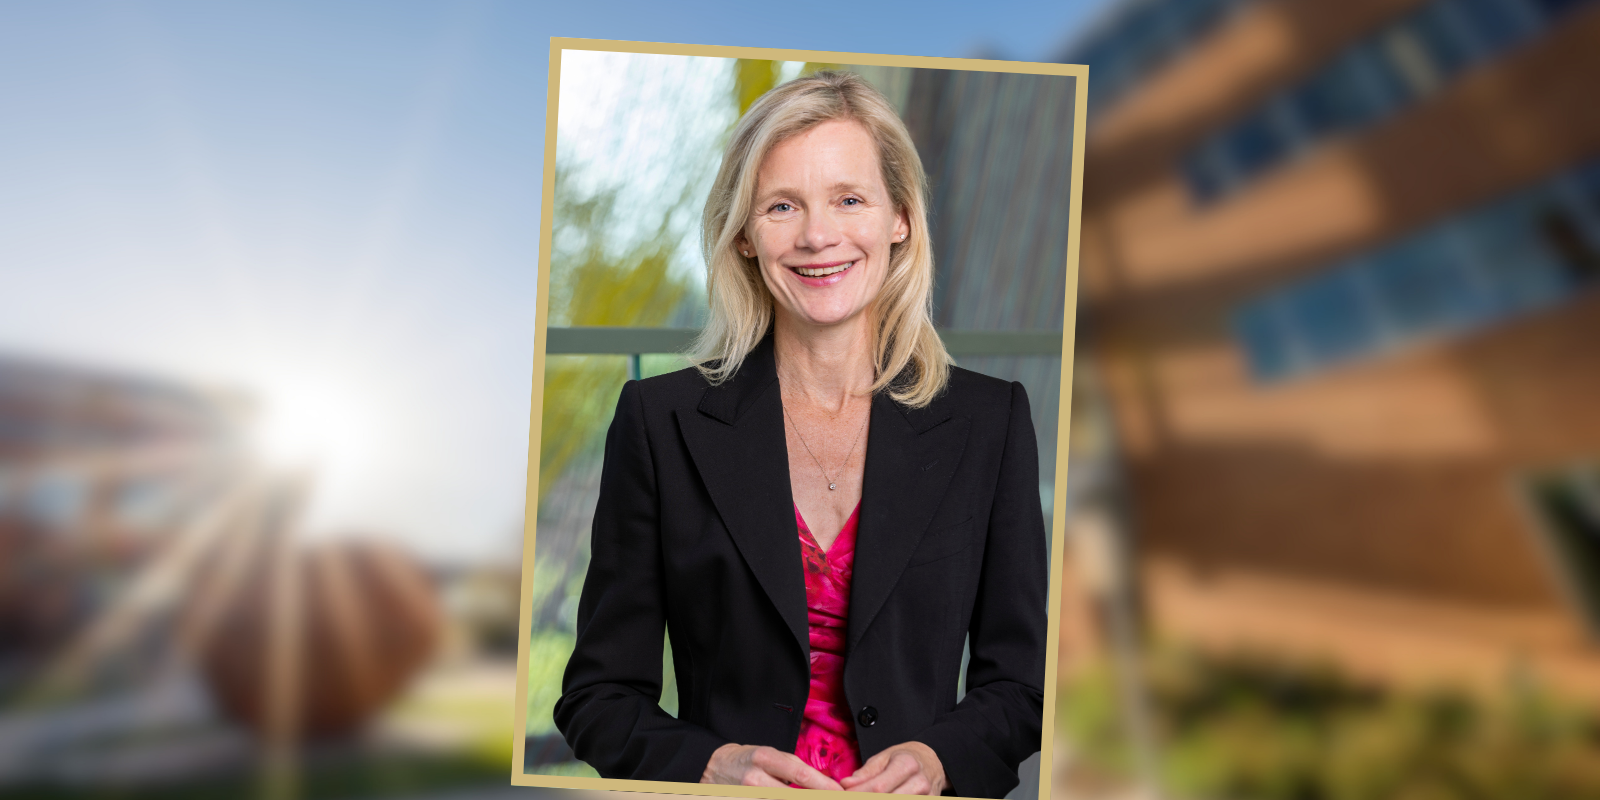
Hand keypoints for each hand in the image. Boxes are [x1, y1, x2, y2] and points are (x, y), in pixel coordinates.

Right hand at [701, 743, 843, 789]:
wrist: (712, 767)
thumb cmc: (746, 760)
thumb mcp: (769, 755)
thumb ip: (792, 767)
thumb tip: (821, 782)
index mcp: (765, 758)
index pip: (801, 774)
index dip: (824, 786)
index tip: (839, 792)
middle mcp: (755, 778)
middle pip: (793, 795)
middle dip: (815, 797)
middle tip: (834, 797)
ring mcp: (748, 795)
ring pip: (782, 799)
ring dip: (802, 799)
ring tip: (813, 796)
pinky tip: (793, 797)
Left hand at [841, 741, 945, 793]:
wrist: (933, 763)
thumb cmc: (906, 758)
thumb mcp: (885, 757)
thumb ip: (865, 773)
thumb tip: (845, 785)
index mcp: (907, 765)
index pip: (878, 788)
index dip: (858, 795)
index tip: (844, 795)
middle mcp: (920, 783)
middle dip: (865, 799)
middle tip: (850, 797)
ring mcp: (927, 798)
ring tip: (863, 797)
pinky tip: (878, 799)